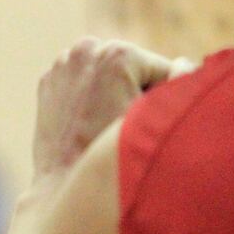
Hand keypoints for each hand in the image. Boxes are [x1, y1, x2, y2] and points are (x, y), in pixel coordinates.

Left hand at [33, 38, 178, 178]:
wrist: (61, 185)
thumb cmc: (115, 156)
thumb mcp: (156, 120)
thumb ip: (181, 85)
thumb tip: (185, 62)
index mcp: (117, 53)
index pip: (164, 71)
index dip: (166, 101)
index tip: (149, 125)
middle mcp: (86, 48)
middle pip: (135, 69)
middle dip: (139, 94)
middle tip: (126, 128)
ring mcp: (63, 62)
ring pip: (110, 74)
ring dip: (117, 92)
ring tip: (107, 127)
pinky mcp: (49, 79)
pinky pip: (85, 82)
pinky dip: (91, 96)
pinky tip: (89, 122)